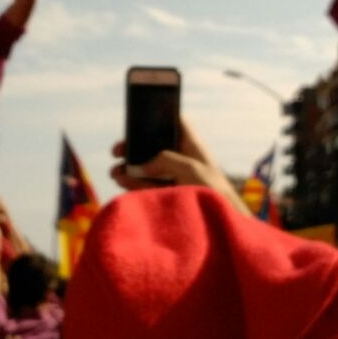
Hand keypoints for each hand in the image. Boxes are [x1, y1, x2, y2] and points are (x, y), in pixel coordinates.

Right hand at [110, 115, 248, 212]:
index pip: (177, 124)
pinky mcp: (170, 194)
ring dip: (131, 168)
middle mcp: (183, 159)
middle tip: (117, 151)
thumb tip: (144, 166)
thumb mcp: (190, 168)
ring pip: (149, 168)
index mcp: (192, 146)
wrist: (221, 223)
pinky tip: (122, 182)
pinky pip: (149, 186)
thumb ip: (165, 160)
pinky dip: (134, 183)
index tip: (141, 116)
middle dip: (135, 148)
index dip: (161, 117)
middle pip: (155, 147)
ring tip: (115, 172)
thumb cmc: (213, 189)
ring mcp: (176, 177)